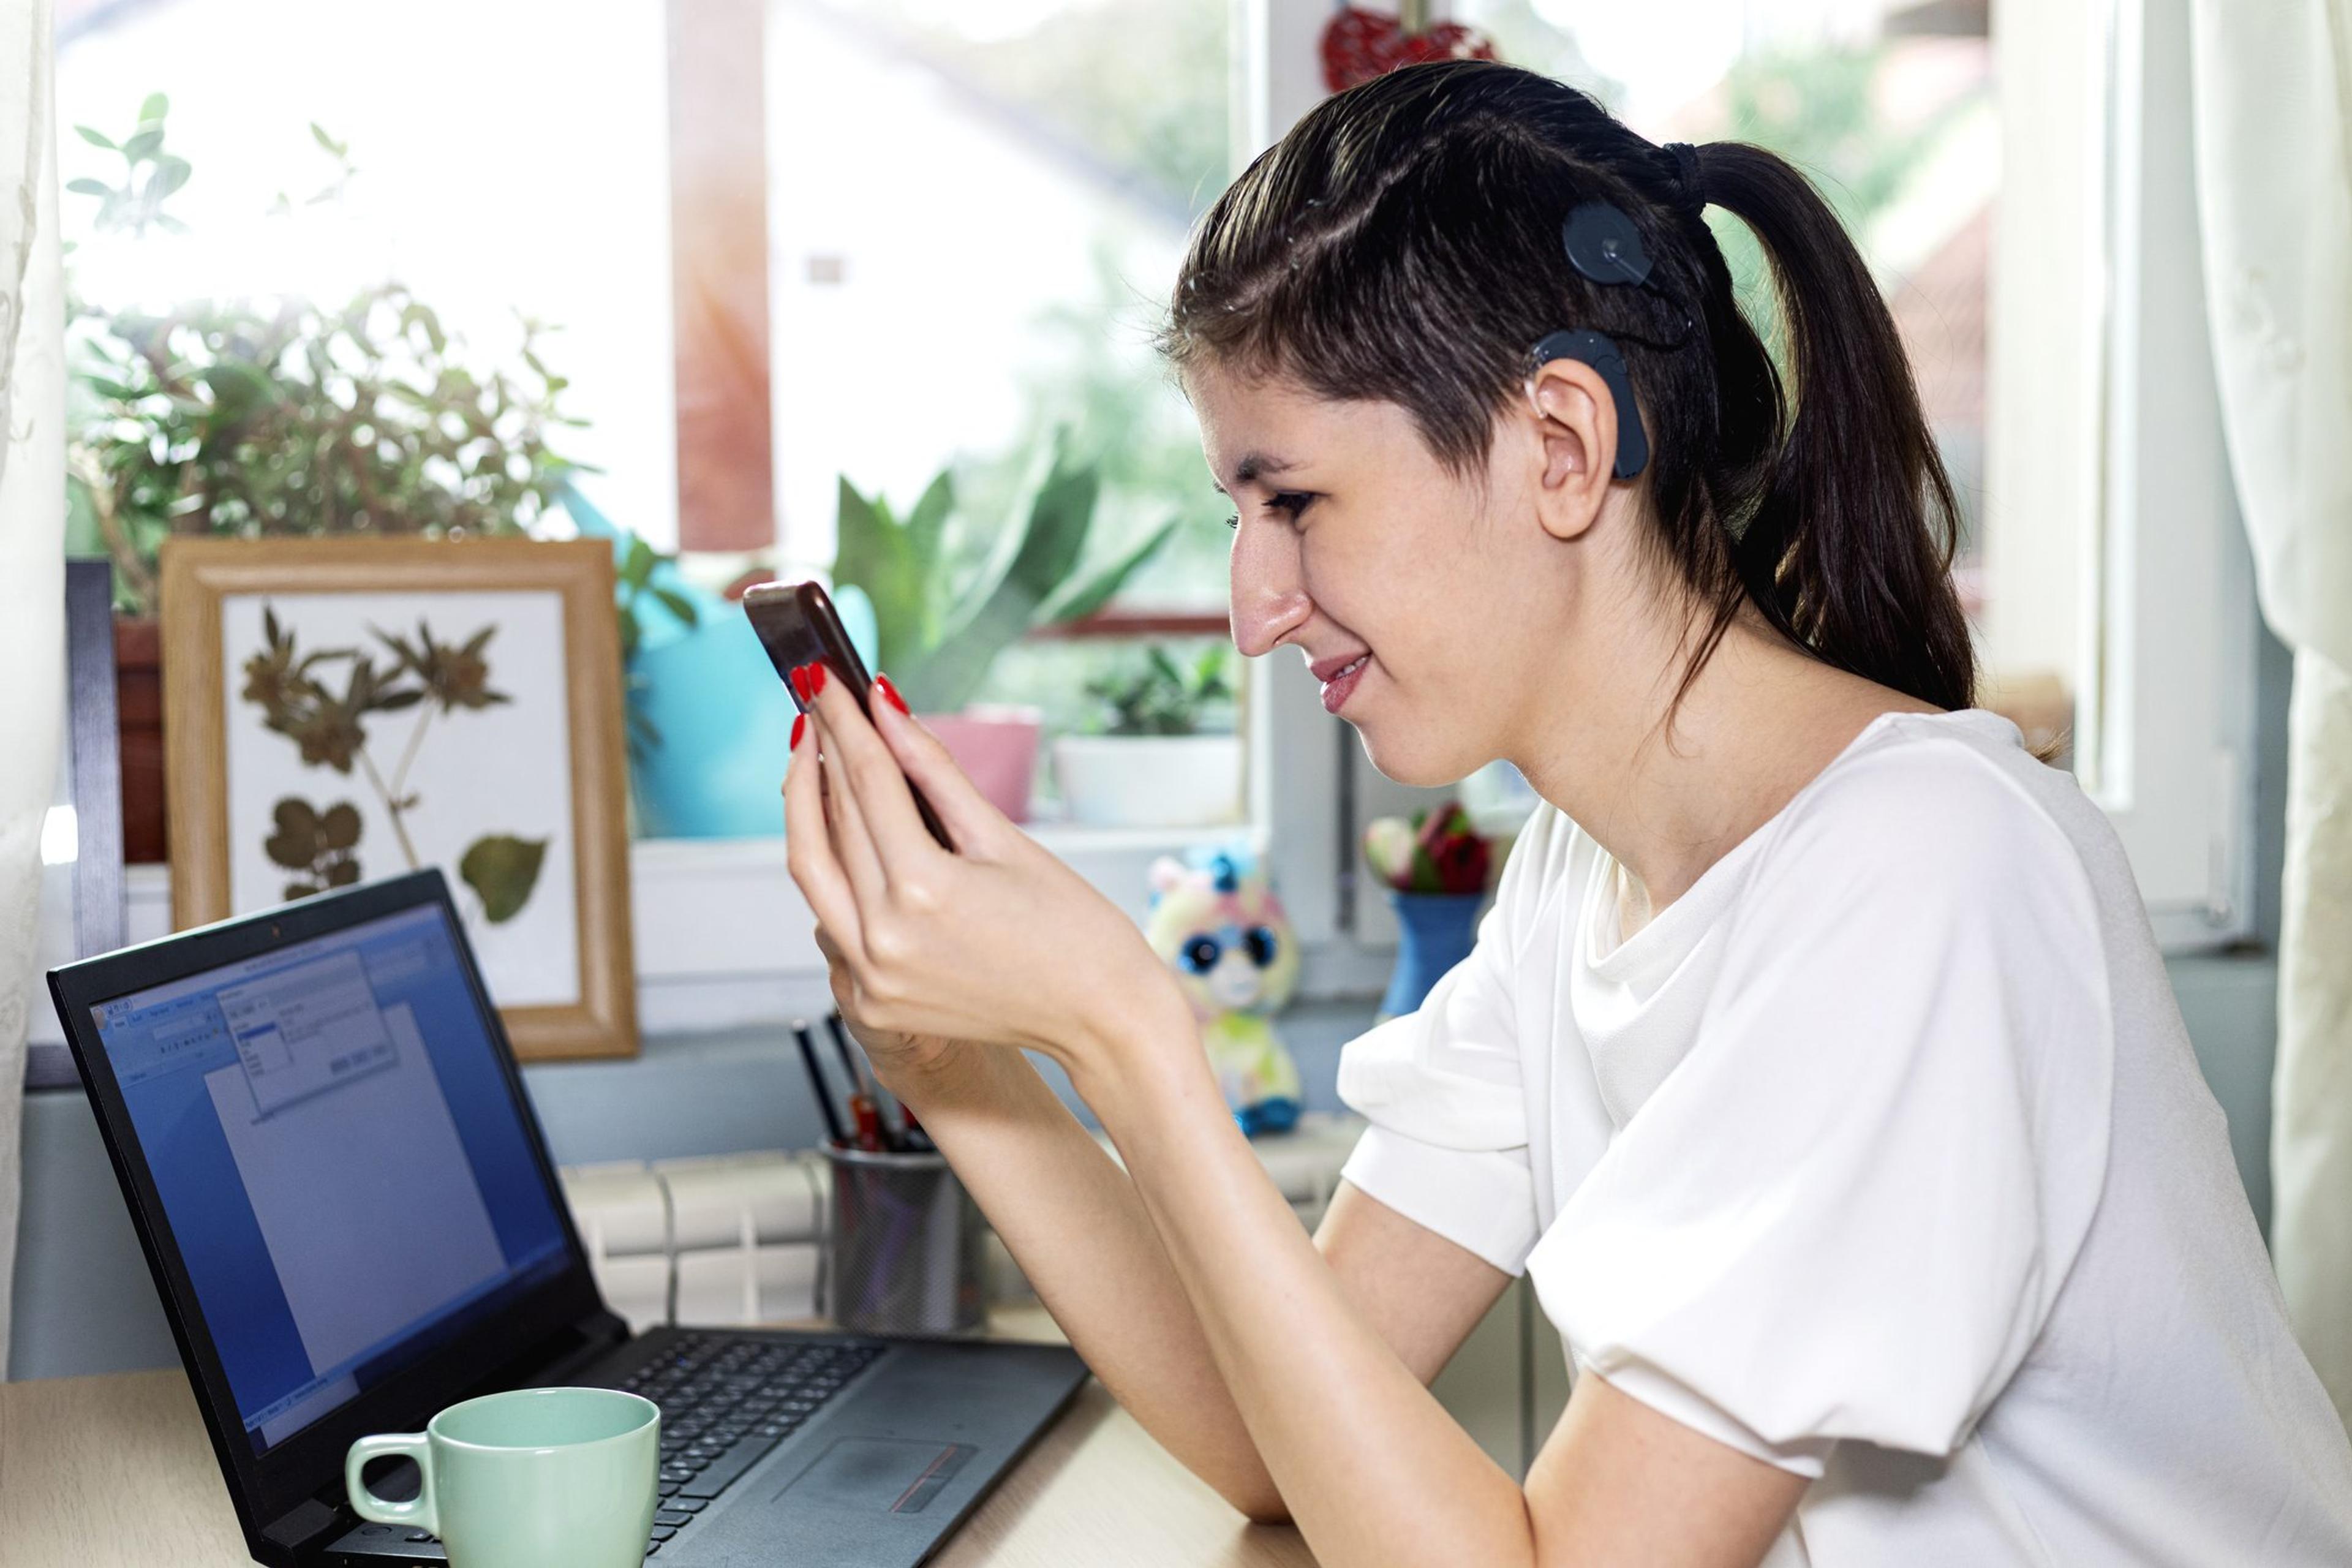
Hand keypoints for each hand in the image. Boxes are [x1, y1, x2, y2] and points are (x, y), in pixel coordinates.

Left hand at [781, 664, 1189, 1083]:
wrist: (1101, 1018)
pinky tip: (840, 830)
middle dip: (820, 756)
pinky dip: (832, 870)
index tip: (829, 681)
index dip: (845, 722)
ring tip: (814, 757)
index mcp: (923, 891)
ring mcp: (872, 979)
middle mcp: (883, 939)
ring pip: (814, 874)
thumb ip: (933, 771)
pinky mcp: (873, 1003)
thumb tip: (886, 709)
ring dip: (807, 810)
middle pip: (831, 823)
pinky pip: (833, 921)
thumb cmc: (1075, 930)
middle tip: (816, 706)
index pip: (866, 781)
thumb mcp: (1004, 838)